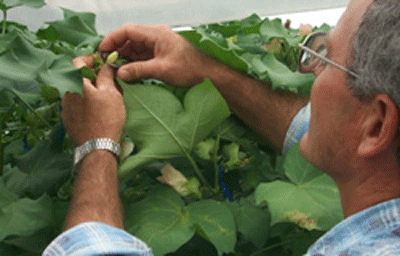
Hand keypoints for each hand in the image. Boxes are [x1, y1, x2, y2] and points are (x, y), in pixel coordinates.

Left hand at [61, 55, 125, 145]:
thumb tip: (106, 65)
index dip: (92, 59)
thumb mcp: (111, 93)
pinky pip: (77, 104)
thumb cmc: (106, 119)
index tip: (103, 62)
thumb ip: (106, 75)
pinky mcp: (68, 120)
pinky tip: (100, 110)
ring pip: (79, 91)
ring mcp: (65, 107)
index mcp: (75, 83)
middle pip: (79, 77)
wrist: (97, 147)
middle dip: (94, 76)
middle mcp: (66, 93)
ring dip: (92, 90)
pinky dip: (87, 102)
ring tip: (108, 97)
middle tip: (110, 80)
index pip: (78, 61)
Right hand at [98, 24, 214, 86]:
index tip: (101, 52)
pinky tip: (128, 73)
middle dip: (116, 51)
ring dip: (125, 59)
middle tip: (106, 65)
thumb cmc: (191, 68)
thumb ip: (139, 70)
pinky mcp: (161, 55)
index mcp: (156, 34)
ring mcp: (158, 45)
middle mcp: (156, 36)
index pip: (127, 31)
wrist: (210, 73)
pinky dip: (134, 64)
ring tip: (116, 72)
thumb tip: (119, 73)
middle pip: (129, 39)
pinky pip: (142, 56)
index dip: (111, 40)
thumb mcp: (162, 70)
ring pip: (135, 49)